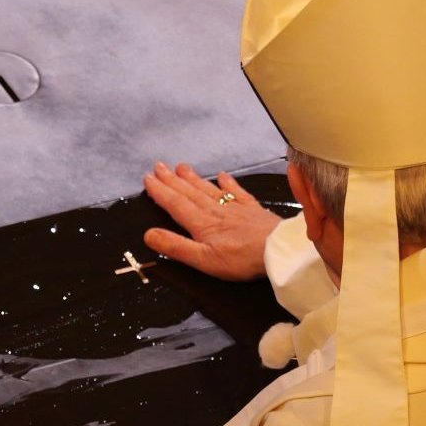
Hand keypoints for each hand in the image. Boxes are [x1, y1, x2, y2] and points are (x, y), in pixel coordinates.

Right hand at [141, 161, 281, 281]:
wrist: (278, 250)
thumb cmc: (240, 259)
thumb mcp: (203, 259)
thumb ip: (175, 246)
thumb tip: (148, 234)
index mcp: (201, 224)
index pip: (175, 204)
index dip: (160, 192)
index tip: (148, 179)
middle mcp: (215, 211)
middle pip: (189, 192)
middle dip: (172, 180)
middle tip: (159, 166)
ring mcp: (235, 208)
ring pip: (208, 189)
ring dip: (193, 178)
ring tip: (181, 166)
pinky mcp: (252, 209)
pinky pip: (236, 192)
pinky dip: (228, 182)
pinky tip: (222, 175)